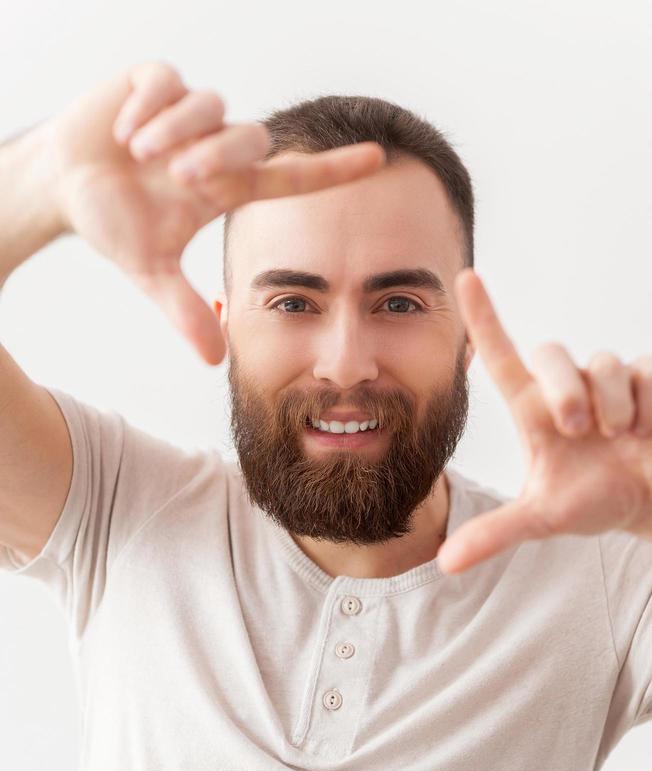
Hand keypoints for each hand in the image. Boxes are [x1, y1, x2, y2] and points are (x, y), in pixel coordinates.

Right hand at [47, 61, 385, 364]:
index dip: (335, 171)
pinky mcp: (153, 82)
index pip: (292, 178)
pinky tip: (123, 133)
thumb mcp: (149, 270)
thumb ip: (184, 310)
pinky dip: (145, 108)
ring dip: (173, 133)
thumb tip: (214, 360)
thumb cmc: (116, 223)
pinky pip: (166, 81)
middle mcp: (216, 147)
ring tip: (138, 155)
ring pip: (209, 106)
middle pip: (248, 139)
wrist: (65, 187)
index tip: (379, 161)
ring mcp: (188, 112)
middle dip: (215, 156)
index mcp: (226, 187)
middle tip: (178, 178)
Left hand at [436, 269, 651, 573]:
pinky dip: (647, 407)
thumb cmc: (595, 501)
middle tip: (579, 428)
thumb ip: (496, 533)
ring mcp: (610, 380)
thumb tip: (445, 562)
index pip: (502, 358)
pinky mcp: (649, 377)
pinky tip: (647, 433)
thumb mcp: (543, 519)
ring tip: (621, 439)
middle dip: (566, 388)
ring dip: (613, 406)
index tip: (465, 276)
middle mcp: (568, 387)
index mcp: (535, 412)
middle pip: (552, 351)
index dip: (484, 317)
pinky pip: (645, 370)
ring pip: (604, 363)